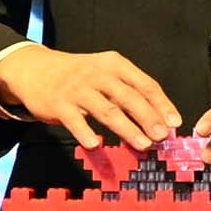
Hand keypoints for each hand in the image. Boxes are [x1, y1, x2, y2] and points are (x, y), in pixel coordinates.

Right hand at [0, 45, 180, 149]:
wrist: (35, 69)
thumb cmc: (78, 75)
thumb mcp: (104, 73)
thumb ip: (128, 92)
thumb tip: (157, 120)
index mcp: (115, 65)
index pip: (145, 84)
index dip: (162, 104)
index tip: (175, 123)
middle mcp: (98, 74)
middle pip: (129, 97)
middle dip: (149, 118)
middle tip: (162, 137)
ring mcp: (77, 88)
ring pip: (107, 110)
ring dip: (127, 129)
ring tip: (143, 145)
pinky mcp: (59, 104)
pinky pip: (75, 121)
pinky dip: (86, 133)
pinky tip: (96, 145)